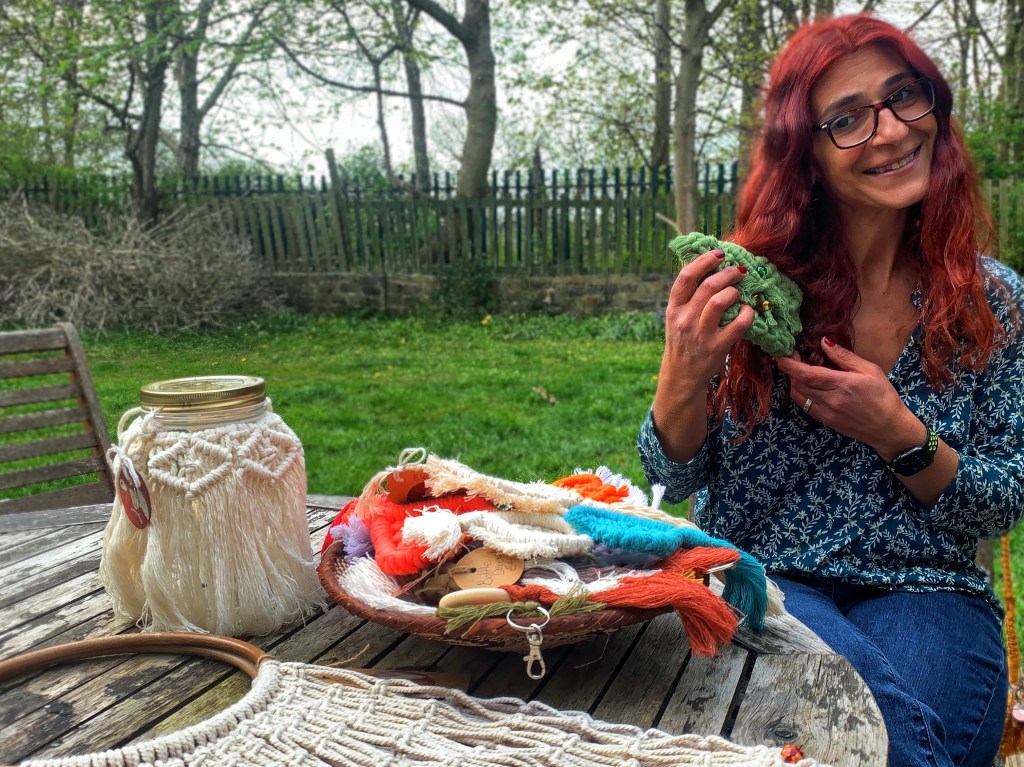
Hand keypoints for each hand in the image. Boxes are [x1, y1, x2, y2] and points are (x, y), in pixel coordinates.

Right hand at [661, 249, 754, 387]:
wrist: (681, 376)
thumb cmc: (683, 342)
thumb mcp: (677, 319)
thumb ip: (688, 298)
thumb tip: (709, 270)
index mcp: (674, 309)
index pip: (685, 277)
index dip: (704, 261)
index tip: (719, 254)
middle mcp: (685, 320)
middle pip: (708, 285)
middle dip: (728, 273)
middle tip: (739, 271)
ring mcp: (700, 334)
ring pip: (721, 300)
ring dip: (735, 292)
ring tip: (739, 292)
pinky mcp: (717, 347)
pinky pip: (738, 324)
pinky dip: (747, 314)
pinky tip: (746, 312)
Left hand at [775, 337, 921, 456]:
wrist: (889, 428)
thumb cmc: (883, 396)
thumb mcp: (869, 370)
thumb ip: (844, 357)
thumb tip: (824, 342)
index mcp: (842, 384)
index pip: (806, 374)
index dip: (789, 365)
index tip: (781, 355)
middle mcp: (829, 400)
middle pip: (798, 384)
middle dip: (791, 370)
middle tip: (795, 357)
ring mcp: (825, 413)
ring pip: (798, 395)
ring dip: (794, 381)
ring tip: (802, 370)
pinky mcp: (824, 421)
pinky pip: (804, 405)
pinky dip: (801, 393)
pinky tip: (809, 386)